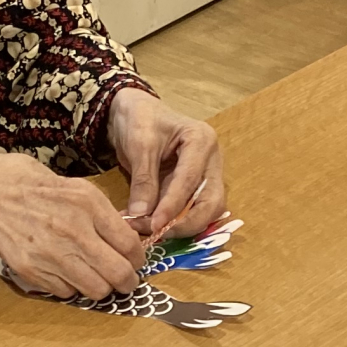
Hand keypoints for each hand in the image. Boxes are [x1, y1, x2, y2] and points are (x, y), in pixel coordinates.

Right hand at [0, 150, 143, 299]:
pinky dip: (70, 286)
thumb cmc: (35, 187)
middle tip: (124, 280)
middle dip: (127, 281)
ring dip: (99, 287)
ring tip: (93, 277)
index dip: (137, 259)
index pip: (130, 245)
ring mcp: (52, 254)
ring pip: (96, 290)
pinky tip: (64, 271)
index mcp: (89, 205)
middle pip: (119, 274)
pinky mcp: (33, 270)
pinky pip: (67, 293)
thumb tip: (129, 239)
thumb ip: (104, 214)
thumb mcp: (77, 188)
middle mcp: (74, 231)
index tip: (134, 262)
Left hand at [108, 88, 225, 241]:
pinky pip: (193, 212)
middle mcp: (211, 161)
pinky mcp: (196, 190)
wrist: (135, 113)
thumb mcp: (139, 144)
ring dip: (181, 227)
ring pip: (206, 212)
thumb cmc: (140, 120)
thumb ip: (143, 180)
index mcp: (202, 140)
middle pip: (211, 202)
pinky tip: (153, 227)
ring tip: (150, 230)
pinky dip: (175, 223)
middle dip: (185, 223)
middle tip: (157, 233)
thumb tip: (141, 215)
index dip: (173, 206)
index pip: (191, 180)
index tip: (154, 224)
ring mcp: (206, 176)